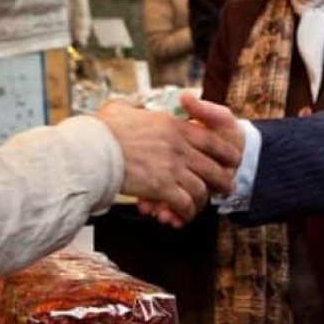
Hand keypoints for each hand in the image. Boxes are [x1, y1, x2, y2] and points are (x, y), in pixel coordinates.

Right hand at [96, 101, 239, 226]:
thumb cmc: (102, 130)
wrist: (92, 148)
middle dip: (222, 181)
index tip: (231, 160)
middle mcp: (179, 146)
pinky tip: (179, 217)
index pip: (212, 139)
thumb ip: (134, 108)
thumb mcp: (122, 109)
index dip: (226, 152)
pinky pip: (184, 203)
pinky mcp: (162, 187)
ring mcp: (172, 167)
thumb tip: (131, 107)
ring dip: (201, 202)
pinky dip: (185, 213)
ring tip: (199, 208)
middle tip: (225, 188)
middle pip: (214, 167)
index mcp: (174, 126)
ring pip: (201, 189)